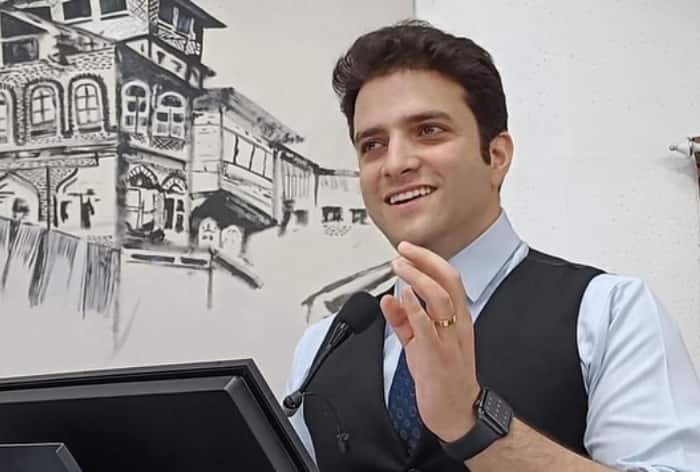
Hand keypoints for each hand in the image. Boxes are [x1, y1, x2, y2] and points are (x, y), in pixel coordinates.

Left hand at [381, 241, 479, 441]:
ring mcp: (449, 339)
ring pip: (440, 297)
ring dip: (417, 278)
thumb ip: (404, 320)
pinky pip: (427, 326)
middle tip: (403, 251)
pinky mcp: (437, 355)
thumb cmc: (443, 376)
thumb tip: (389, 298)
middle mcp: (457, 324)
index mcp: (458, 318)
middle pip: (448, 280)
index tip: (409, 249)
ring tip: (399, 268)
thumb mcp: (420, 343)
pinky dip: (414, 308)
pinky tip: (402, 296)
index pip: (449, 278)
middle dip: (425, 260)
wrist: (456, 412)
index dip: (429, 259)